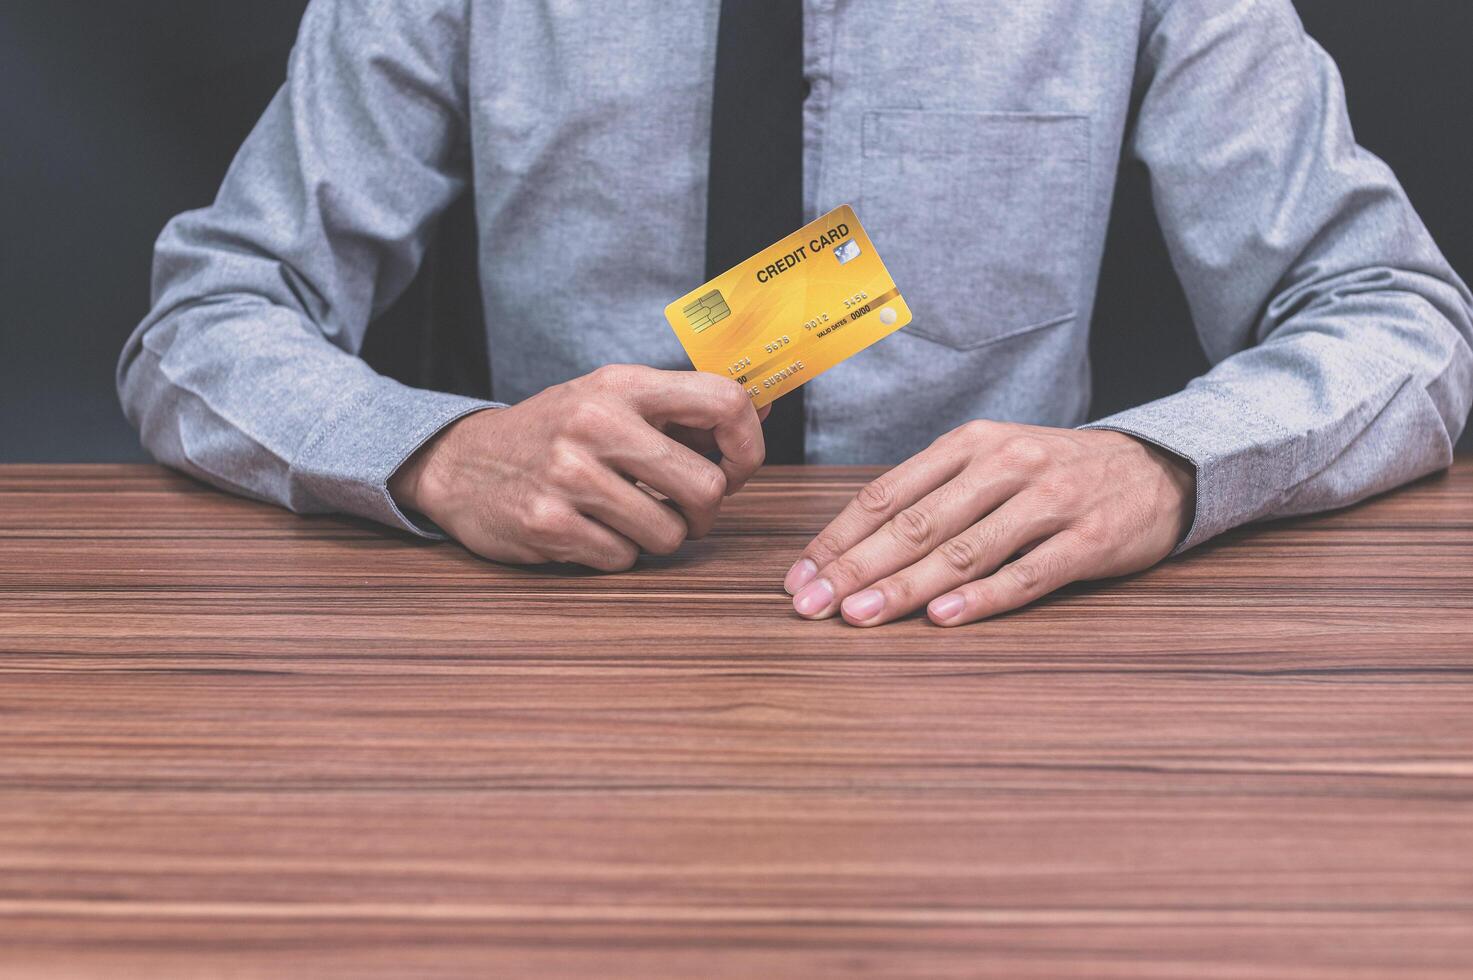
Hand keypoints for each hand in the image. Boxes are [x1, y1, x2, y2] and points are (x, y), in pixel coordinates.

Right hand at [390, 365, 765, 570]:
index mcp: (622, 385)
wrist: (461, 462)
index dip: (748, 446)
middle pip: (706, 487)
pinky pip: (623, 559)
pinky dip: (617, 554)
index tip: (736, 470)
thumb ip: (681, 409)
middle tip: (684, 511)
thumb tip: (764, 404)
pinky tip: (591, 530)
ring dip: (659, 536)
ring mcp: (569, 475)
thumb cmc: (555, 432)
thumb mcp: (611, 398)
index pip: (723, 402)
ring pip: (669, 533)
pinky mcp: (548, 525)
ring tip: (629, 518)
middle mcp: (597, 423)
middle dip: (705, 512)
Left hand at [783, 421, 1194, 625]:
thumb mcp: (992, 461)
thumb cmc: (1056, 473)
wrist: (1158, 467)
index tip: (799, 577)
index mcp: (970, 444)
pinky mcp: (1089, 540)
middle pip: (915, 524)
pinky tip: (943, 619)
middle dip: (855, 568)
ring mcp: (1049, 501)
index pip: (888, 494)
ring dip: (905, 587)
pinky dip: (982, 599)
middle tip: (811, 605)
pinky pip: (1026, 574)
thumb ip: (934, 494)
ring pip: (963, 550)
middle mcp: (1004, 464)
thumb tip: (853, 546)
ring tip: (859, 616)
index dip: (838, 537)